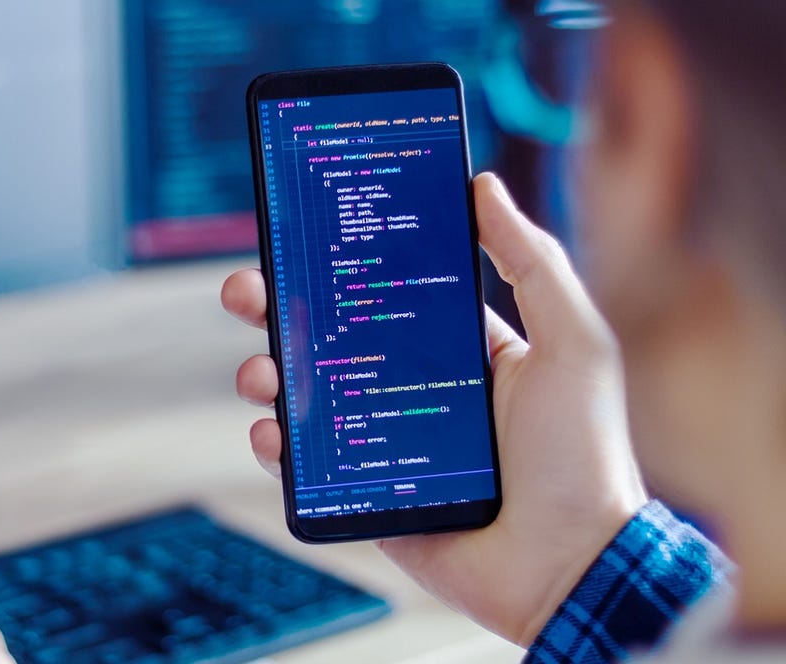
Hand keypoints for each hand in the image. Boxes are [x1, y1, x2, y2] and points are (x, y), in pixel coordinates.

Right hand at [221, 173, 647, 645]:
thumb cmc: (582, 456)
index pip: (382, 289)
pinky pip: (303, 462)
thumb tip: (484, 187)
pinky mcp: (360, 490)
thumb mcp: (571, 343)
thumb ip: (532, 262)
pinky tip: (271, 430)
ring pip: (303, 394)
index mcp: (455, 347)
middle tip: (246, 289)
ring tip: (260, 372)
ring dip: (266, 373)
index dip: (339, 260)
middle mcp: (409, 386)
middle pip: (325, 335)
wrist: (567, 567)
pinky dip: (274, 443)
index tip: (302, 230)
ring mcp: (380, 439)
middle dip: (276, 308)